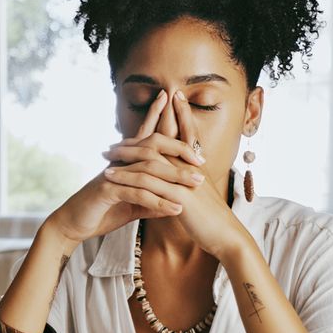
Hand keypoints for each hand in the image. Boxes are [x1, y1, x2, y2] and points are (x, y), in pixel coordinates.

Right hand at [44, 90, 208, 247]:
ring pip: (149, 170)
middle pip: (153, 147)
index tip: (187, 123)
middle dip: (179, 151)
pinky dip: (158, 201)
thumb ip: (152, 202)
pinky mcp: (107, 190)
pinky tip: (175, 209)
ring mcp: (113, 175)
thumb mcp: (132, 207)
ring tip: (196, 184)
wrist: (72, 225)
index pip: (148, 138)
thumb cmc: (100, 213)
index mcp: (126, 163)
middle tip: (202, 160)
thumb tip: (175, 203)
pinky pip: (138, 193)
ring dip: (175, 177)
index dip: (162, 123)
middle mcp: (120, 163)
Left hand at [100, 90, 250, 258]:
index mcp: (198, 165)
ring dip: (125, 155)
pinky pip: (146, 182)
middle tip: (115, 140)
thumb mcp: (202, 197)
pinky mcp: (178, 196)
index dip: (181, 114)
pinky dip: (126, 176)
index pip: (188, 133)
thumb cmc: (214, 220)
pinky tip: (109, 176)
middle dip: (139, 135)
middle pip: (164, 140)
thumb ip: (191, 183)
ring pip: (150, 159)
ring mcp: (185, 179)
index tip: (171, 96)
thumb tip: (183, 177)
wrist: (226, 236)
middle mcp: (191, 167)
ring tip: (106, 155)